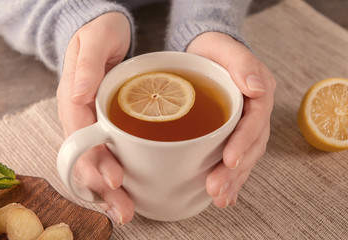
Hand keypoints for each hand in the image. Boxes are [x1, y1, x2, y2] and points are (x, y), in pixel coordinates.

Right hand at [56, 12, 133, 223]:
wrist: (106, 33)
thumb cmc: (100, 33)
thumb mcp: (96, 38)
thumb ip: (87, 64)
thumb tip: (79, 94)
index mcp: (72, 99)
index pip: (80, 137)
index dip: (96, 160)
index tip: (116, 179)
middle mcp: (80, 116)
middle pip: (86, 158)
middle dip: (103, 186)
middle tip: (124, 208)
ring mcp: (93, 123)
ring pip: (96, 161)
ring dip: (109, 189)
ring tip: (127, 210)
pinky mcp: (108, 126)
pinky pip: (109, 153)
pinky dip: (117, 173)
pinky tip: (132, 190)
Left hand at [187, 32, 275, 206]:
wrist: (207, 55)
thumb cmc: (215, 51)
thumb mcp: (227, 49)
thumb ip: (242, 64)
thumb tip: (256, 87)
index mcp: (259, 94)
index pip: (255, 121)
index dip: (244, 142)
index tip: (229, 159)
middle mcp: (255, 113)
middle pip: (251, 146)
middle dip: (235, 170)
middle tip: (215, 188)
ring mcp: (244, 126)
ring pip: (244, 157)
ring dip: (232, 179)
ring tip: (218, 197)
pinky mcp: (232, 133)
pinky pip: (236, 157)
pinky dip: (231, 177)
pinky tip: (224, 194)